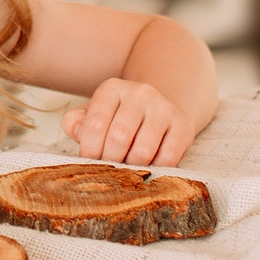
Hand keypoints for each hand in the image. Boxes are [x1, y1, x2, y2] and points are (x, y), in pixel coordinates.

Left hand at [63, 78, 196, 166]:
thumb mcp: (93, 115)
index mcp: (112, 88)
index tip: (90, 163)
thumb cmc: (117, 120)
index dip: (89, 151)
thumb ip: (76, 123)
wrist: (157, 113)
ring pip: (143, 151)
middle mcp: (140, 93)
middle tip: (109, 170)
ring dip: (132, 168)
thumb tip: (78, 133)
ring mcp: (164, 107)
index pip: (95, 124)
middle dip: (110, 162)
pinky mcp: (183, 125)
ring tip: (127, 168)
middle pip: (118, 138)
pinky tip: (148, 166)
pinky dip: (155, 169)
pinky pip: (168, 158)